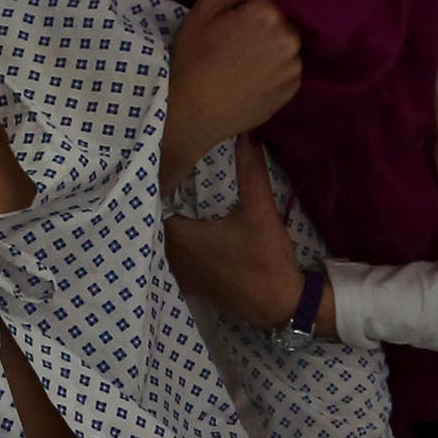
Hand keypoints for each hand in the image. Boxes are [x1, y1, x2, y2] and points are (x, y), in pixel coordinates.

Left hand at [163, 138, 311, 329]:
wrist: (280, 304)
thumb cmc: (265, 257)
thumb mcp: (260, 208)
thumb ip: (250, 168)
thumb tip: (247, 132)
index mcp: (179, 235)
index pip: (156, 200)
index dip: (162, 183)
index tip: (166, 164)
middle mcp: (171, 256)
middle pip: (159, 221)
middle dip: (165, 202)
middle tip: (174, 176)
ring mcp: (181, 275)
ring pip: (167, 242)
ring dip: (173, 226)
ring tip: (180, 200)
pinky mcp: (192, 287)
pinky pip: (177, 259)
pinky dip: (181, 246)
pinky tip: (194, 233)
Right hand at [164, 0, 306, 173]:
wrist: (192, 112)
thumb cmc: (193, 57)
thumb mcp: (205, 9)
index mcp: (269, 14)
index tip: (254, 1)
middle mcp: (290, 39)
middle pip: (290, 17)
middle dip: (274, 19)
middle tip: (247, 31)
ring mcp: (294, 67)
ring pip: (292, 42)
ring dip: (278, 43)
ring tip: (249, 56)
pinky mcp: (293, 89)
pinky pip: (290, 67)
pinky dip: (278, 66)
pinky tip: (255, 74)